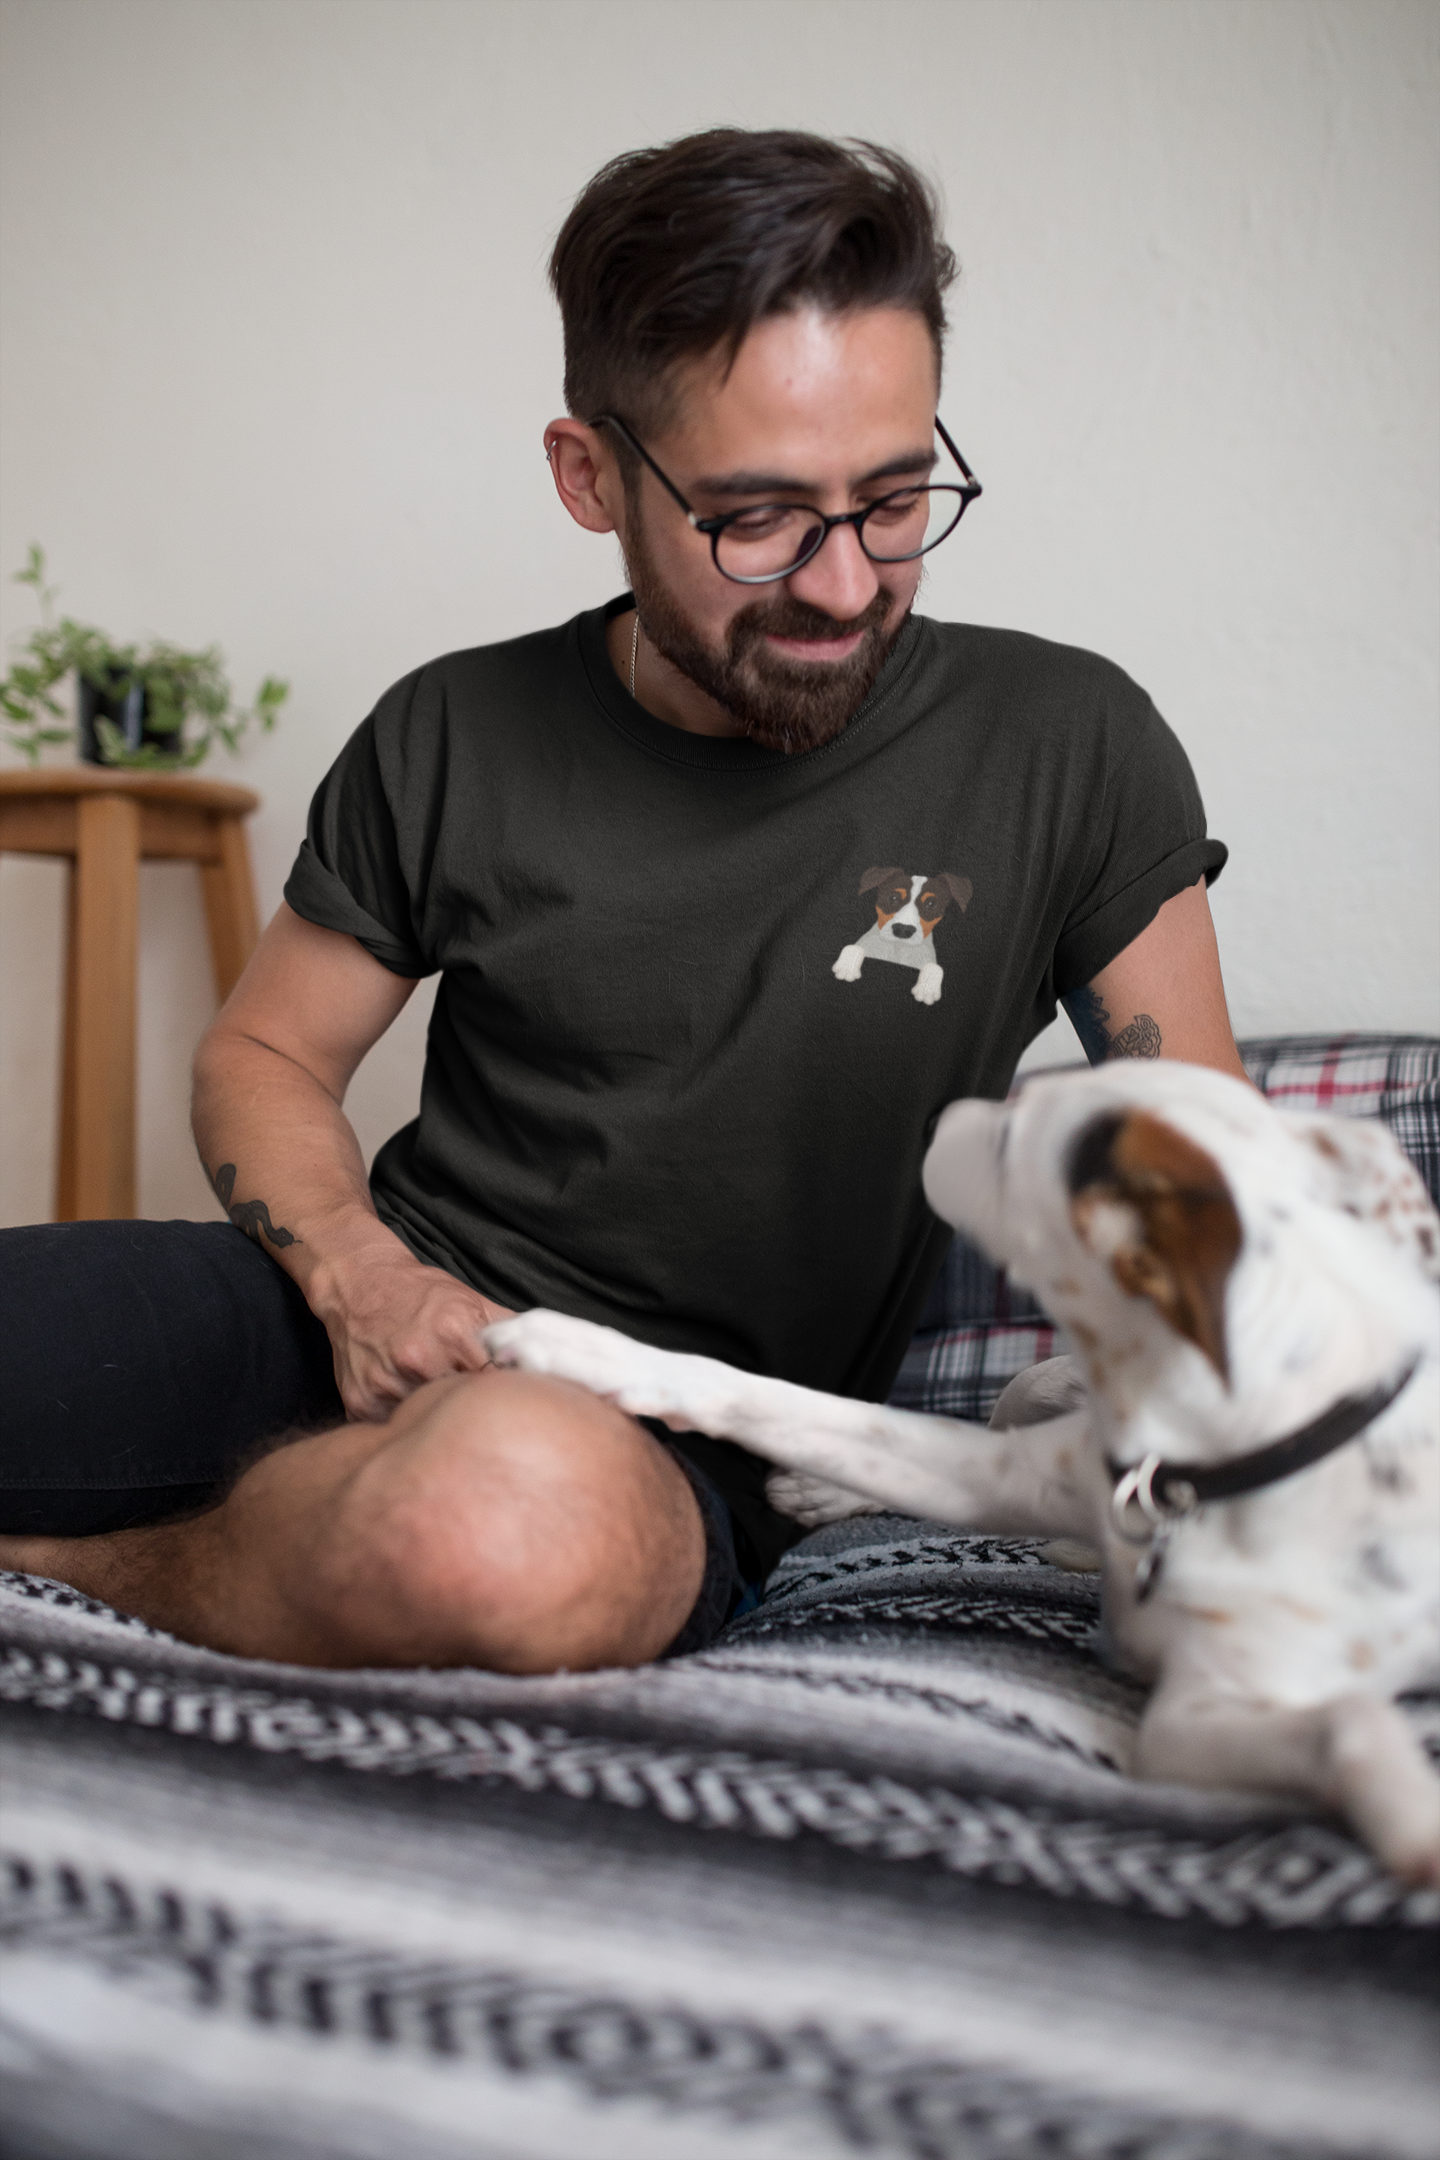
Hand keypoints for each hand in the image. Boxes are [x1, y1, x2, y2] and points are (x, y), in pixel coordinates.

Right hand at [312, 1242, 515, 1421]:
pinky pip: (393, 1431)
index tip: (506, 1404)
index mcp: (453, 1334)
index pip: (495, 1385)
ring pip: (427, 1424)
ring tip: (439, 1409)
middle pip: (462, 1409)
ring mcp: (386, 1382)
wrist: (358, 1283)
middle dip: (472, 1414)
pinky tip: (409, 1408)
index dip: (502, 1397)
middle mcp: (418, 1358)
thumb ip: (511, 1330)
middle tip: (476, 1413)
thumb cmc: (420, 1294)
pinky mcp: (360, 1402)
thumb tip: (550, 1356)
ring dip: (436, 1422)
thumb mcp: (472, 1300)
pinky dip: (404, 1426)